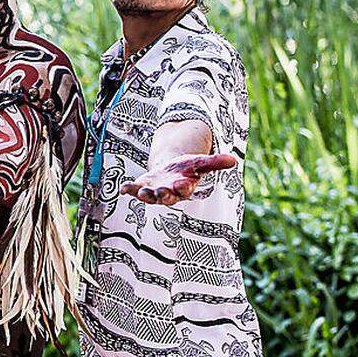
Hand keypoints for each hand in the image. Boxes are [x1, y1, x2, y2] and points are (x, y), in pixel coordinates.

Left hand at [121, 153, 236, 205]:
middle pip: (167, 197)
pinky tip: (123, 188)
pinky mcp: (142, 186)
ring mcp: (154, 191)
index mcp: (184, 188)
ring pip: (150, 197)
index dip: (183, 187)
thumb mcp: (200, 162)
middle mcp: (169, 193)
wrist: (169, 170)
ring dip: (145, 195)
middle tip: (161, 192)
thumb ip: (215, 162)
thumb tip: (234, 159)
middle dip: (163, 195)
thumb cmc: (186, 169)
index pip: (185, 190)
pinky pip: (134, 190)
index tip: (182, 183)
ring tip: (141, 192)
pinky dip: (129, 190)